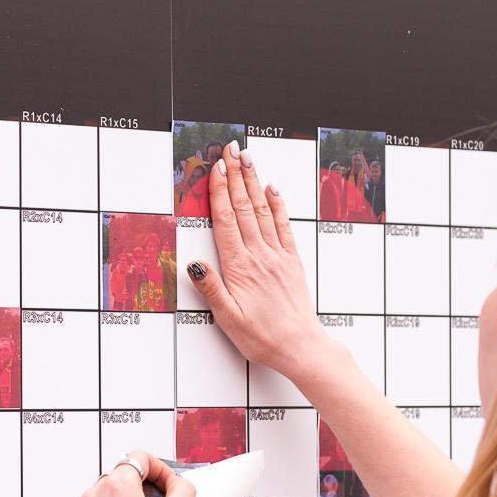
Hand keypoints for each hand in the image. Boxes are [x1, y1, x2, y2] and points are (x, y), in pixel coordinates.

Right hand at [187, 140, 334, 383]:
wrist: (301, 346)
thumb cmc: (264, 338)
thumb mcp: (228, 320)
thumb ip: (212, 290)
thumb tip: (195, 265)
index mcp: (240, 267)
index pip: (226, 220)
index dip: (220, 191)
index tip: (217, 168)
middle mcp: (260, 255)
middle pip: (244, 207)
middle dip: (236, 175)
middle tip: (230, 150)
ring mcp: (278, 256)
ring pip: (263, 211)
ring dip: (254, 182)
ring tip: (248, 159)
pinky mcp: (291, 262)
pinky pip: (284, 226)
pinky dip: (277, 205)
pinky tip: (273, 189)